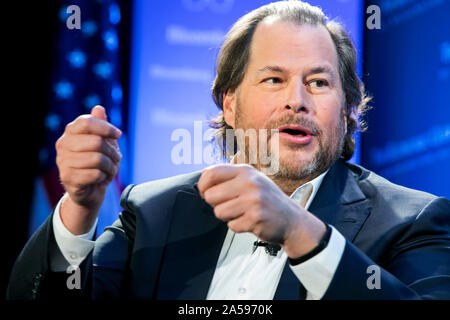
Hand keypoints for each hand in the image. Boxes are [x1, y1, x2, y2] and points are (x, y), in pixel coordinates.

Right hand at [55, 105, 121, 233]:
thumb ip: (101, 125)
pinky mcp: (67, 178)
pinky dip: (104, 177)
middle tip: (116, 158)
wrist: (91, 189)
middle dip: (112, 151)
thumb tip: (98, 108)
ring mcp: (63, 161)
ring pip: (97, 159)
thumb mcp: (104, 142)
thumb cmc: (98, 163)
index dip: (106, 127)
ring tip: (109, 169)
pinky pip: (94, 174)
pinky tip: (101, 178)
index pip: (86, 122)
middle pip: (95, 141)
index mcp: (71, 132)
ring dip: (110, 166)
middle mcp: (63, 144)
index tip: (118, 135)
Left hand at [197, 164, 326, 257]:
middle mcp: (250, 183)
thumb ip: (229, 177)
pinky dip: (238, 226)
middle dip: (215, 204)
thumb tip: (203, 177)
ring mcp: (253, 201)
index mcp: (245, 171)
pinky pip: (231, 225)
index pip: (211, 173)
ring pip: (219, 212)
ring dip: (227, 216)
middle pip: (210, 195)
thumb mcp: (251, 180)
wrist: (291, 220)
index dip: (202, 185)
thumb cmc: (266, 199)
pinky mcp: (256, 218)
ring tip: (242, 213)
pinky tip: (250, 221)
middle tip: (230, 205)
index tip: (205, 193)